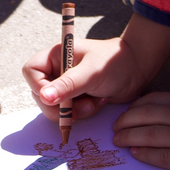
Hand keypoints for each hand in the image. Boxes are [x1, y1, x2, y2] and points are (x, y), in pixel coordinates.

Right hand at [24, 23, 161, 124]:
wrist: (137, 70)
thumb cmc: (114, 62)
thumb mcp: (91, 73)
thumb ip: (68, 85)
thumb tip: (43, 97)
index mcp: (56, 55)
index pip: (31, 71)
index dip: (39, 87)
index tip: (55, 98)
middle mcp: (57, 70)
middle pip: (40, 95)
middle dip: (60, 106)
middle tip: (79, 109)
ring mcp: (65, 85)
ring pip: (54, 107)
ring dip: (73, 111)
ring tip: (94, 103)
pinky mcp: (75, 98)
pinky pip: (68, 113)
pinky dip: (81, 113)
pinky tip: (96, 103)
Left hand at [111, 88, 169, 169]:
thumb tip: (169, 107)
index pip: (154, 101)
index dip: (136, 106)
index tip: (126, 111)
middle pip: (147, 117)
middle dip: (127, 121)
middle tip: (115, 127)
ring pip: (151, 136)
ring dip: (131, 137)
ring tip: (119, 140)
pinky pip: (164, 157)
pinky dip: (148, 155)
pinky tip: (136, 154)